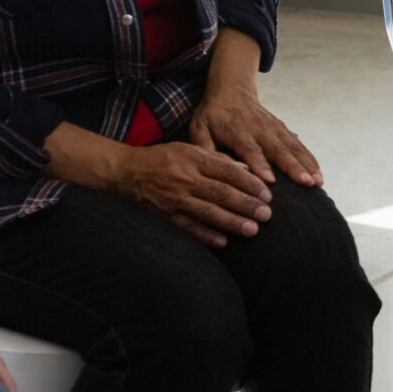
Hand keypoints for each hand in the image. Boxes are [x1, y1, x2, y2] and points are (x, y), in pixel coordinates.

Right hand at [112, 140, 274, 246]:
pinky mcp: (165, 215)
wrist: (125, 171)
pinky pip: (188, 227)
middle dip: (246, 204)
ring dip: (231, 222)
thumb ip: (217, 160)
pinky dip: (206, 235)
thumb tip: (246, 169)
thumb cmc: (162, 159)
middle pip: (221, 193)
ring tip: (252, 229)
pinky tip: (223, 241)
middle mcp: (184, 178)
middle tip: (266, 214)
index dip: (249, 183)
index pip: (227, 171)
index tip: (267, 194)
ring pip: (207, 212)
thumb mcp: (189, 150)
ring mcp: (174, 198)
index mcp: (193, 158)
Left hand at [190, 91, 322, 188]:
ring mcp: (273, 128)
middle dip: (293, 167)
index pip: (250, 149)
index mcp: (237, 131)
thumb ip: (204, 147)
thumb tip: (211, 168)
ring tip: (318, 182)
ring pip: (293, 147)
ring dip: (307, 164)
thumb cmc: (213, 114)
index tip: (270, 181)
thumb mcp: (199, 127)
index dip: (260, 164)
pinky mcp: (282, 129)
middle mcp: (259, 129)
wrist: (232, 88)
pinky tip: (319, 173)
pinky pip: (298, 144)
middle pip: (278, 149)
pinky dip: (310, 158)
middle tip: (306, 183)